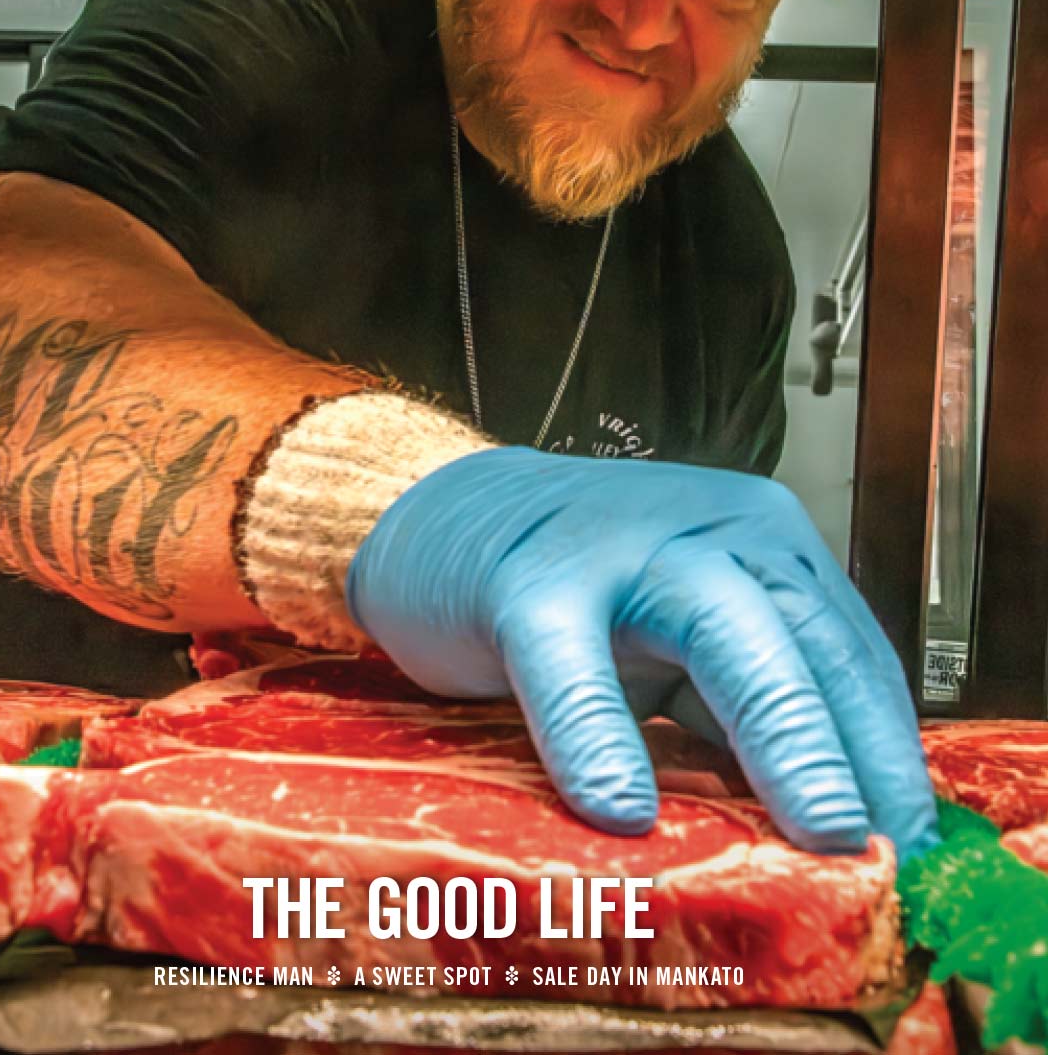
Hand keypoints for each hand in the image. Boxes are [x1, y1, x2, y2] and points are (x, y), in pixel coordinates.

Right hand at [346, 447, 938, 862]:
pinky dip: (599, 739)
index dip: (886, 748)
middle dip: (855, 745)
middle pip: (803, 635)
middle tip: (889, 847)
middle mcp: (708, 530)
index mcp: (761, 543)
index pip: (846, 648)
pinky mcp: (529, 581)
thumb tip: (828, 831)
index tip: (912, 843)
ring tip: (815, 828)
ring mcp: (620, 548)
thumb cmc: (585, 592)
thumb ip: (744, 709)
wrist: (453, 518)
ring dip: (778, 733)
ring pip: (718, 630)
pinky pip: (572, 666)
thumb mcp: (684, 643)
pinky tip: (621, 807)